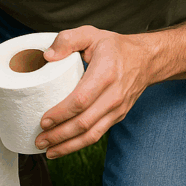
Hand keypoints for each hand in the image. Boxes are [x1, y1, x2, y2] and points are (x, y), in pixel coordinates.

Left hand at [35, 26, 153, 157]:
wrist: (146, 59)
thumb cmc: (114, 47)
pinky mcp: (117, 117)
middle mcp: (114, 95)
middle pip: (84, 123)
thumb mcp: (91, 34)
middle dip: (59, 135)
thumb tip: (47, 57)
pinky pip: (97, 134)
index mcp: (105, 73)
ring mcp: (117, 109)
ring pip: (92, 134)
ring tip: (48, 151)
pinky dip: (79, 144)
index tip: (43, 120)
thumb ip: (67, 40)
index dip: (61, 113)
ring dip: (68, 146)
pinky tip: (63, 147)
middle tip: (39, 140)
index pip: (81, 100)